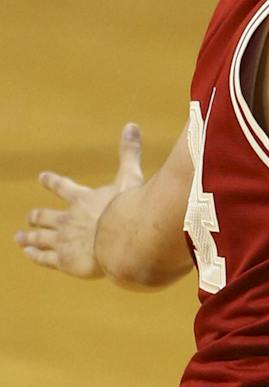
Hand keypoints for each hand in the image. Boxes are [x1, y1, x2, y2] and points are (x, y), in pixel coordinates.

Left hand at [16, 123, 144, 277]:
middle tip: (29, 217)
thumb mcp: (130, 178)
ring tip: (20, 238)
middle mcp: (68, 219)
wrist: (121, 240)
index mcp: (82, 199)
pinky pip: (44, 258)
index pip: (63, 187)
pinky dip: (35, 255)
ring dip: (30, 237)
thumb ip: (129, 154)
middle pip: (46, 216)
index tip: (41, 177)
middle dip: (36, 217)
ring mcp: (64, 240)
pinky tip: (29, 253)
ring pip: (41, 238)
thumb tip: (131, 125)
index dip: (51, 182)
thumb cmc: (127, 208)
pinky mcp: (64, 261)